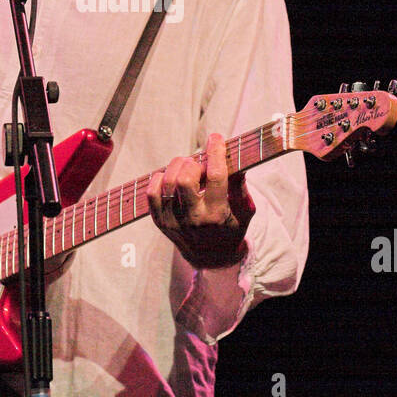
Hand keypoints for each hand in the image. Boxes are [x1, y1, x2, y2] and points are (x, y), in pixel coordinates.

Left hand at [147, 132, 256, 268]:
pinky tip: (169, 177)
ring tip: (186, 166)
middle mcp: (194, 219)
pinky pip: (151, 194)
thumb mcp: (245, 209)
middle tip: (198, 161)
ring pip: (167, 183)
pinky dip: (158, 179)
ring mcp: (174, 221)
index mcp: (218, 214)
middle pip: (184, 179)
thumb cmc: (231, 228)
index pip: (215, 176)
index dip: (215, 152)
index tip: (216, 138)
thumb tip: (234, 157)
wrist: (212, 258)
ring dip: (176, 166)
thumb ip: (240, 184)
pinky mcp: (161, 222)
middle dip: (192, 162)